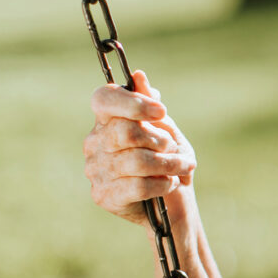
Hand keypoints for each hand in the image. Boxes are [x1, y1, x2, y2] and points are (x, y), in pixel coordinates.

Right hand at [83, 70, 195, 225]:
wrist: (174, 202)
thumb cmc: (168, 160)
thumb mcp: (165, 130)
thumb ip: (150, 105)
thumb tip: (138, 76)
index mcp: (106, 120)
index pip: (104, 99)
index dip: (133, 103)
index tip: (161, 111)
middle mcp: (94, 143)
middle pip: (126, 131)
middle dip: (160, 140)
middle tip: (174, 148)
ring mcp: (95, 170)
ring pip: (136, 161)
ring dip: (169, 164)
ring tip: (183, 166)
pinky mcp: (103, 196)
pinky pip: (138, 186)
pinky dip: (163, 183)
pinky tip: (170, 184)